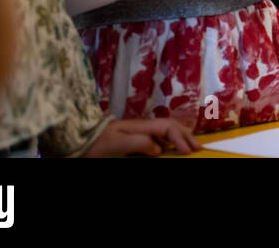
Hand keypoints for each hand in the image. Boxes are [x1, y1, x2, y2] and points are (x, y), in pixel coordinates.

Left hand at [84, 118, 201, 156]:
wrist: (79, 140)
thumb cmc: (97, 143)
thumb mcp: (117, 144)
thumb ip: (140, 143)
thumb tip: (159, 148)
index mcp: (141, 126)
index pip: (168, 128)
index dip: (180, 139)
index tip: (187, 153)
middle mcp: (142, 127)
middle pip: (170, 126)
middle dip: (186, 136)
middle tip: (199, 148)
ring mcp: (138, 131)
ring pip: (166, 130)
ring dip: (180, 137)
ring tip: (190, 147)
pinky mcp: (134, 138)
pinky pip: (158, 137)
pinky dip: (170, 142)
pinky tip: (171, 148)